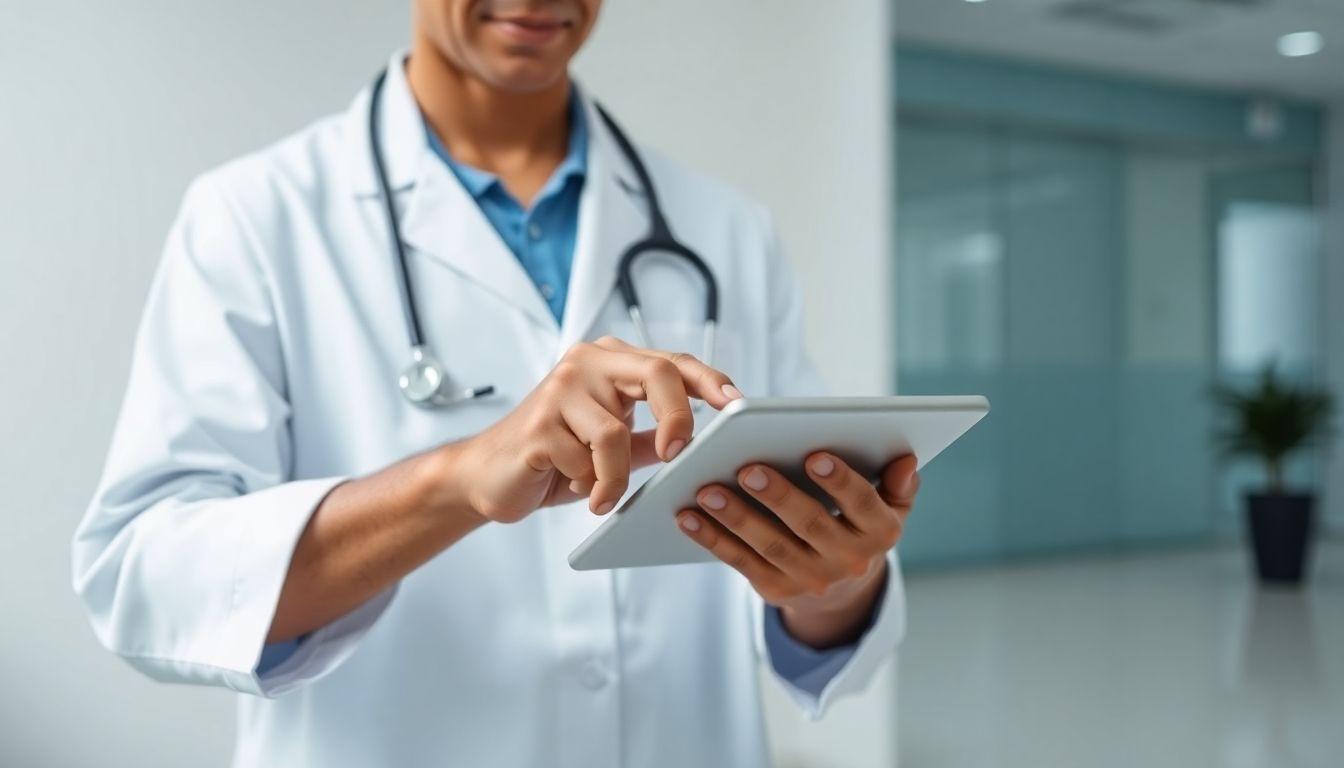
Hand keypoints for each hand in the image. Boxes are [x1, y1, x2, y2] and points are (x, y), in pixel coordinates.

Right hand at [450, 336, 741, 523]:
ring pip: (617, 431)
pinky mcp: (539, 422)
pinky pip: (586, 458)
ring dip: (616, 474)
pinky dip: (592, 484)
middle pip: (657, 373)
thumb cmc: (556, 459)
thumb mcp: (615, 446)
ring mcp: (561, 388)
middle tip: (676, 455)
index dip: (710, 380)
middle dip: (677, 418)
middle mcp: (587, 364)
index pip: (672, 362)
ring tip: (603, 492)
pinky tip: (579, 488)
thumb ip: (653, 438)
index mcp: (611, 364)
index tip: (737, 403)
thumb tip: (707, 447)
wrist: (488, 477)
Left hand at [676, 453, 918, 647]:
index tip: (815, 456)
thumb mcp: (889, 509)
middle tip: (748, 468)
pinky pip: (739, 561)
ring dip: (735, 518)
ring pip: (769, 545)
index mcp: (879, 534)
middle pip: (810, 525)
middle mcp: (847, 561)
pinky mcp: (774, 590)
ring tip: (707, 490)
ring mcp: (809, 580)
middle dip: (778, 497)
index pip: (864, 505)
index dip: (841, 483)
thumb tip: (906, 460)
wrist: (842, 591)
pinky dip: (711, 538)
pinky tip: (687, 515)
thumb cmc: (859, 527)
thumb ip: (899, 484)